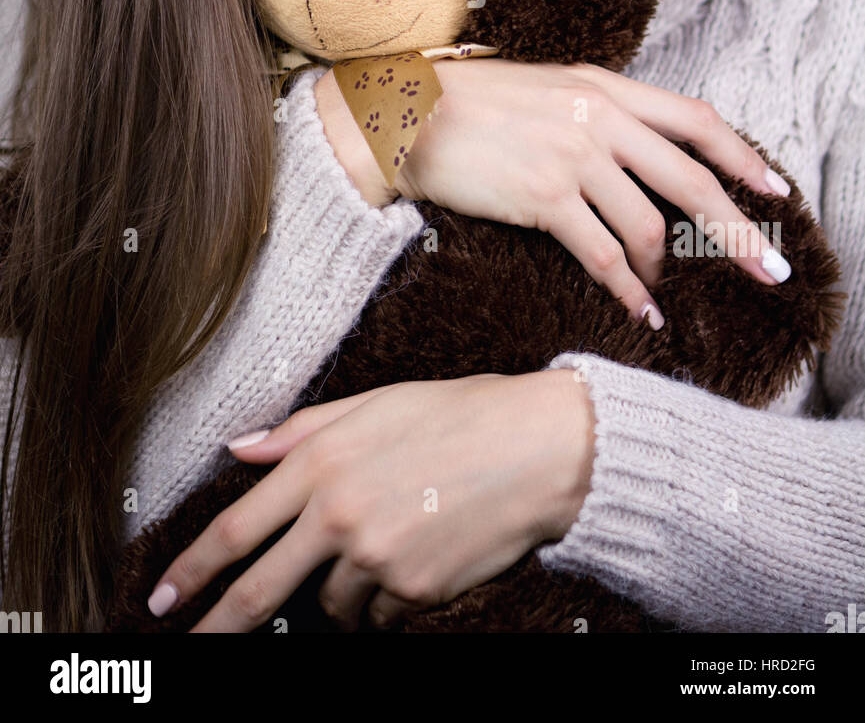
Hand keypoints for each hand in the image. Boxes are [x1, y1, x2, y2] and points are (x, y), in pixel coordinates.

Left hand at [147, 369, 593, 632]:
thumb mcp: (375, 403)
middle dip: (218, 624)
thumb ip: (302, 430)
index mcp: (322, 463)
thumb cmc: (460, 413)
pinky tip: (409, 563)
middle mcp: (338, 514)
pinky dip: (380, 602)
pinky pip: (377, 615)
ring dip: (334, 595)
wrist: (541, 449)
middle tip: (192, 645)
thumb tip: (239, 448)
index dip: (193, 567)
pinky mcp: (413, 592)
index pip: (237, 528)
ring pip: (328, 606)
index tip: (165, 595)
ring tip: (376, 552)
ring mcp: (375, 558)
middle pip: (259, 589)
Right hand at [319, 59, 791, 326]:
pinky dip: (629, 289)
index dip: (742, 155)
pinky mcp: (542, 196)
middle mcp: (598, 116)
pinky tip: (642, 310)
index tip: (772, 189)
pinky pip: (603, 255)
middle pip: (692, 180)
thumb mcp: (548, 89)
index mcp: (603, 87)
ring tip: (664, 293)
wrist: (404, 112)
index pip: (695, 119)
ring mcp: (572, 156)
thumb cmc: (472, 104)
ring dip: (664, 269)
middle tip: (769, 271)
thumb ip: (599, 112)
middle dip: (739, 231)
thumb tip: (643, 155)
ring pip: (649, 226)